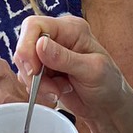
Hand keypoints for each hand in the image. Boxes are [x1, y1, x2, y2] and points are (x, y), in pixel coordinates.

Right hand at [11, 15, 128, 125]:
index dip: (28, 46)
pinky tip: (57, 92)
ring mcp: (48, 54)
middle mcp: (57, 37)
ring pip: (24, 64)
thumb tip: (40, 44)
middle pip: (25, 45)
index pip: (35, 25)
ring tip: (59, 91)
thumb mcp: (92, 70)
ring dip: (37, 84)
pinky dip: (38, 89)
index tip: (34, 70)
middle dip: (32, 71)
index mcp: (71, 28)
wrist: (107, 107)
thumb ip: (65, 58)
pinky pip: (27, 77)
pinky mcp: (43, 70)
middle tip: (52, 88)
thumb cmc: (108, 84)